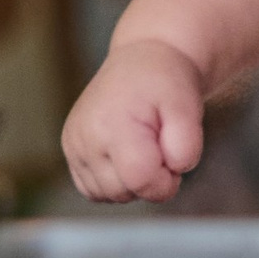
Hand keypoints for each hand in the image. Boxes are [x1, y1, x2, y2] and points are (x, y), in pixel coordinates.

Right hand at [62, 39, 204, 203]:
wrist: (141, 62)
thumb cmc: (166, 83)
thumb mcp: (188, 106)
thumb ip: (187, 144)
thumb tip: (173, 170)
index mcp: (112, 124)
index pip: (140, 180)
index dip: (166, 180)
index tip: (174, 157)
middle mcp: (84, 137)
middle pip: (123, 192)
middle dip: (150, 180)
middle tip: (160, 146)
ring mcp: (73, 145)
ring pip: (108, 195)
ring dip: (132, 183)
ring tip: (143, 147)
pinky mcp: (70, 150)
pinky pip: (93, 189)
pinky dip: (115, 181)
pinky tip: (127, 155)